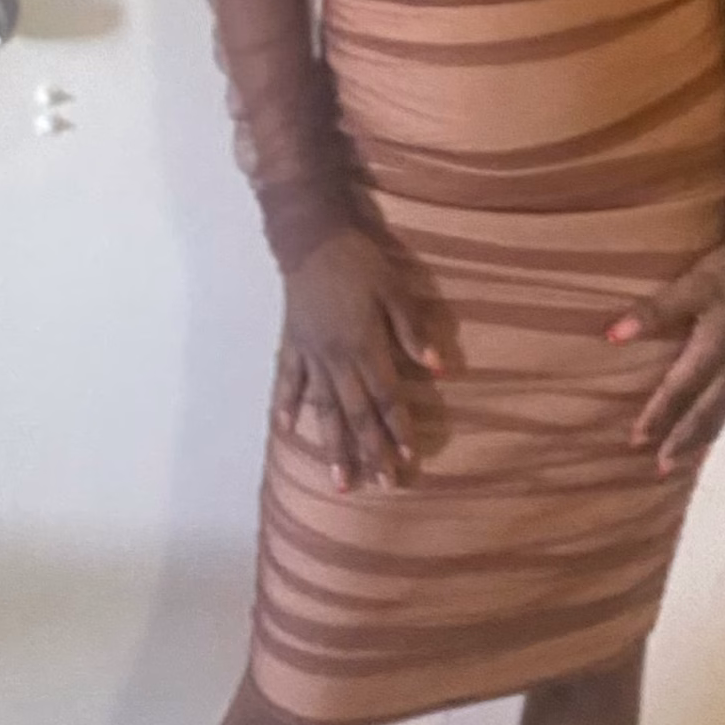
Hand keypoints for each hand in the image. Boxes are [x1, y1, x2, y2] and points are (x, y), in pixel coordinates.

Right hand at [275, 229, 446, 491]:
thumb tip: (439, 368)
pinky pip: (287, 380)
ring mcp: (311, 354)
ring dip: (333, 446)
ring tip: (340, 480)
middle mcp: (337, 359)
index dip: (398, 428)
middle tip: (381, 485)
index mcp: (365, 346)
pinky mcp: (292, 344)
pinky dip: (285, 405)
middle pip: (357, 413)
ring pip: (324, 408)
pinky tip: (286, 430)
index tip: (408, 458)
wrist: (311, 239)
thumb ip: (412, 331)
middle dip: (371, 451)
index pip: (386, 397)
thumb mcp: (394, 290)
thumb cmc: (359, 262)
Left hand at [606, 240, 724, 474]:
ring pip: (722, 408)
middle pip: (705, 411)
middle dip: (683, 439)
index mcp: (714, 349)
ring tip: (686, 459)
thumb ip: (655, 311)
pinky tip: (711, 421)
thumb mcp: (693, 285)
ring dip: (703, 435)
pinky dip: (718, 418)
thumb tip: (613, 336)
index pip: (680, 390)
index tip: (637, 441)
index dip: (658, 415)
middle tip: (661, 468)